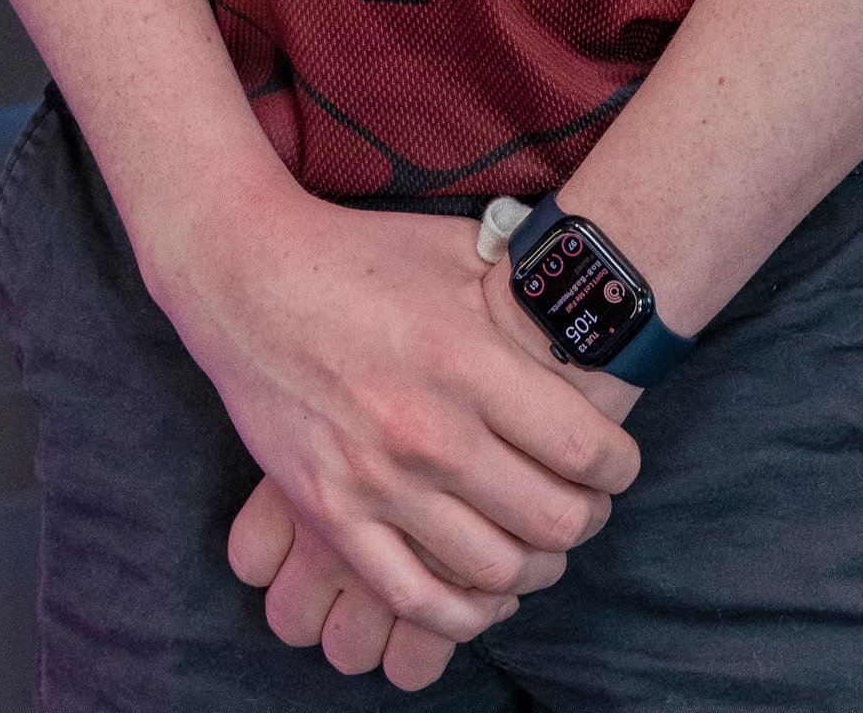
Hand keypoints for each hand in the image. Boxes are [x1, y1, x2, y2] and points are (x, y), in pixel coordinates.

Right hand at [151, 175, 638, 655]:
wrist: (244, 276)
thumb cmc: (356, 254)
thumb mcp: (449, 249)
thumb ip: (519, 279)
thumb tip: (586, 294)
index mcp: (466, 359)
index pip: (584, 448)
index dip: (618, 465)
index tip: (615, 463)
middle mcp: (428, 430)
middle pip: (552, 518)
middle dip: (586, 517)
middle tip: (584, 504)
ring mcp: (377, 480)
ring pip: (494, 569)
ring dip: (535, 566)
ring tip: (538, 545)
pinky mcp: (332, 513)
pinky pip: (415, 598)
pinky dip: (464, 613)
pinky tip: (484, 593)